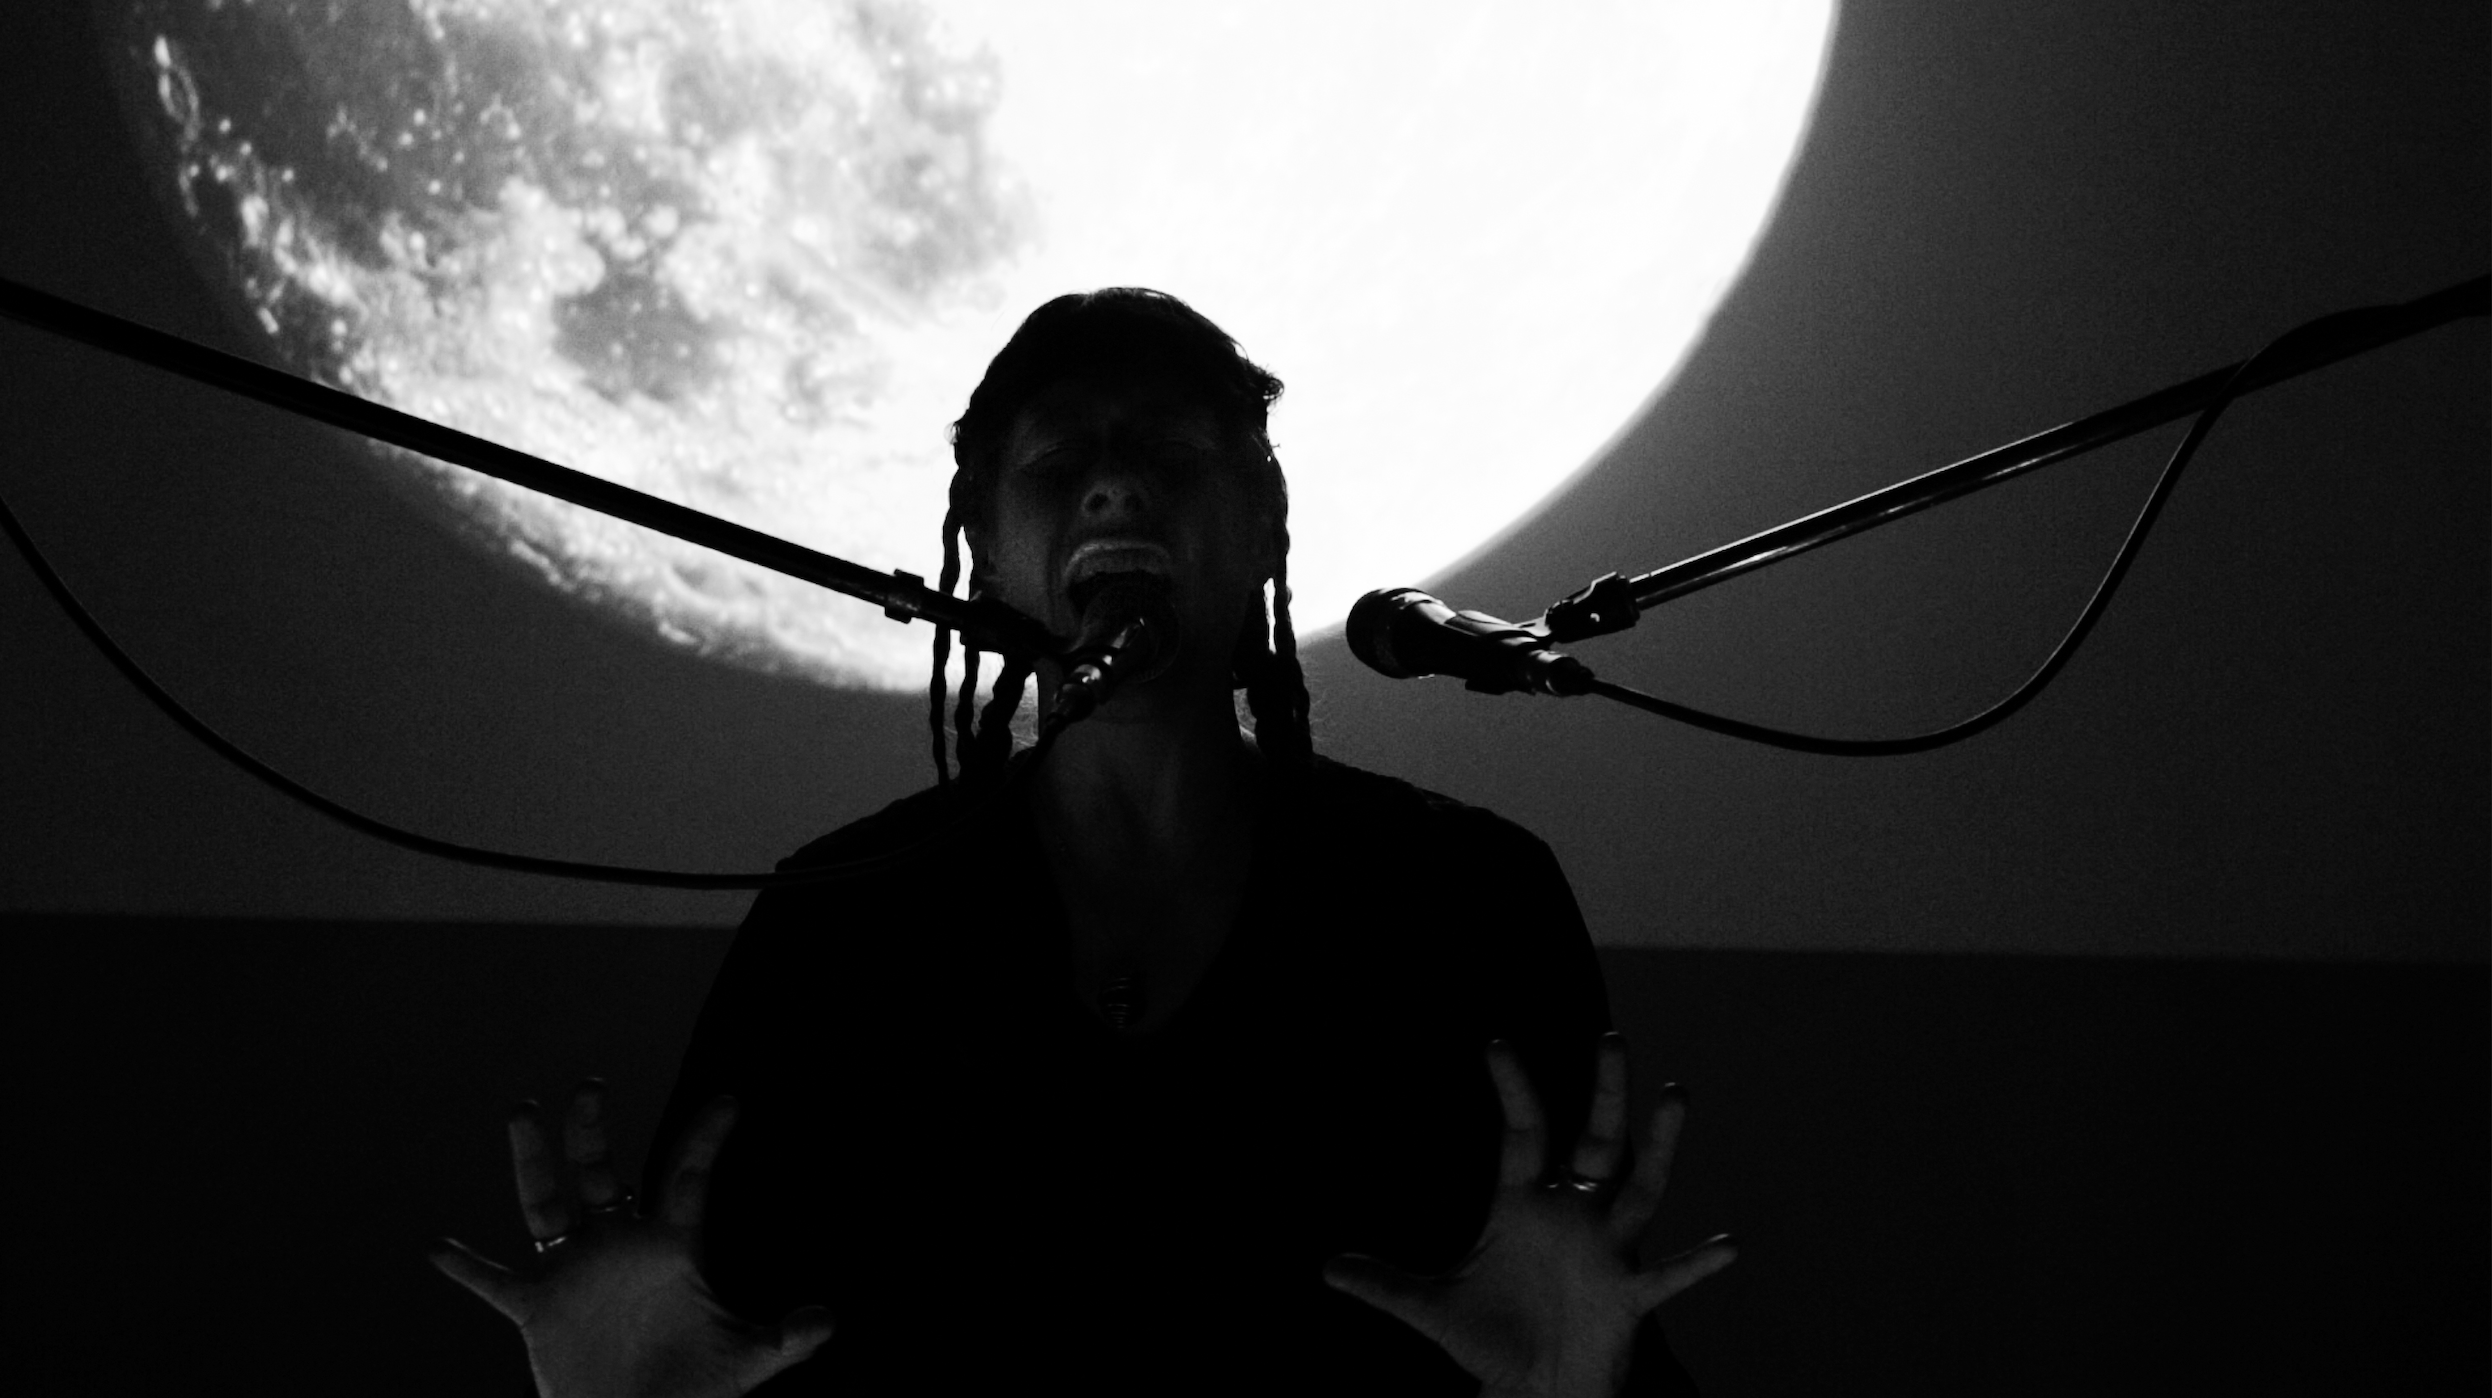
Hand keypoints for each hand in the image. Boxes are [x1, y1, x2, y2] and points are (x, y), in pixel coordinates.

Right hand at [428, 1081, 833, 1397]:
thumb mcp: (747, 1361)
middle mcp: (617, 1247)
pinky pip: (496, 1282)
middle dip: (594, 1130)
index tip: (731, 1101)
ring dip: (531, 1160)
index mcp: (670, 1248)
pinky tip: (440, 1247)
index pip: (688, 1179)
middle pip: (601, 1173)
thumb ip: (787, 1340)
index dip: (706, 1140)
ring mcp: (574, 1273)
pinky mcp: (538, 1310)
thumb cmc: (695, 1391)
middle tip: (592, 1085)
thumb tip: (828, 1322)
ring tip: (523, 1109)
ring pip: (545, 1203)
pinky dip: (468, 1268)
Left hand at [1323, 1035, 1734, 1397]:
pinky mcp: (1628, 1296)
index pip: (1520, 1133)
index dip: (1510, 1090)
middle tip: (1610, 1040)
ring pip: (1641, 1186)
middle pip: (1594, 1140)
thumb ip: (1385, 1285)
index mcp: (1523, 1204)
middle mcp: (1572, 1213)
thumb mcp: (1433, 1309)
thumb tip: (1325, 1267)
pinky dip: (1697, 1262)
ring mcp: (1606, 1250)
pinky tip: (1728, 1244)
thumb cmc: (1490, 1341)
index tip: (1495, 1043)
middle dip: (1603, 1092)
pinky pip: (1667, 1275)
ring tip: (1676, 1095)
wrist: (1534, 1391)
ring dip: (1660, 1145)